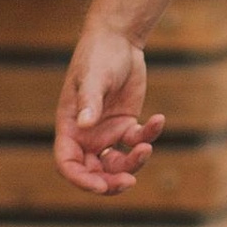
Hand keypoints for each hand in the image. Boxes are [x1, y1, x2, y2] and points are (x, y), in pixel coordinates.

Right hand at [53, 14, 163, 196]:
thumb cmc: (98, 55)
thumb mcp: (93, 77)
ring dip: (132, 164)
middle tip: (129, 181)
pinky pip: (137, 141)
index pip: (68, 164)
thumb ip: (89, 101)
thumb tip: (83, 124)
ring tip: (146, 147)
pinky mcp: (127, 125)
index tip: (101, 186)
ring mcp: (107, 132)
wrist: (119, 39)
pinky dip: (149, 135)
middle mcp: (86, 135)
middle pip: (94, 172)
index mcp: (69, 127)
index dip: (81, 180)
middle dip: (110, 182)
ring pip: (117, 163)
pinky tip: (158, 119)